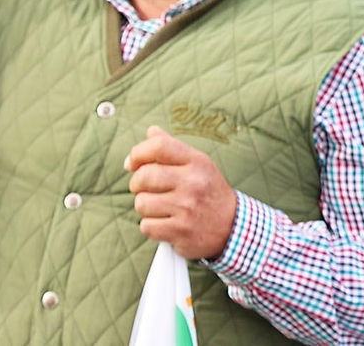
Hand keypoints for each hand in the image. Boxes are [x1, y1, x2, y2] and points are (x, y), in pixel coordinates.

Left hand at [125, 126, 238, 260]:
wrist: (233, 227)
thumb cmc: (208, 190)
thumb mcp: (198, 163)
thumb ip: (172, 146)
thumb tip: (150, 131)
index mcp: (196, 162)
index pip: (158, 146)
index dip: (137, 153)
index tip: (131, 163)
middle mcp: (193, 184)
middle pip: (143, 176)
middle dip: (136, 183)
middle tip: (143, 189)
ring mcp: (187, 209)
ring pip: (142, 203)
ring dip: (144, 207)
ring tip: (158, 207)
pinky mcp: (182, 233)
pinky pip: (147, 226)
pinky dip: (150, 226)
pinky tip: (164, 223)